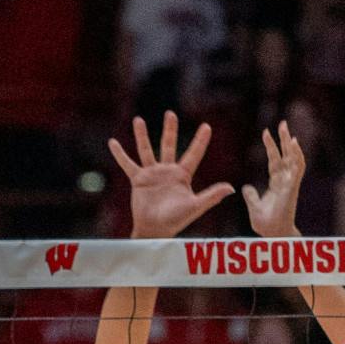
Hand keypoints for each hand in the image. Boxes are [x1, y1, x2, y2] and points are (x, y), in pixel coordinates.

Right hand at [107, 111, 233, 239]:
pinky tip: (113, 142)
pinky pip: (128, 164)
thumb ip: (212, 196)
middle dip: (169, 130)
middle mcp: (167, 171)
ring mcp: (152, 174)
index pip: (194, 154)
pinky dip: (120, 154)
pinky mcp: (138, 180)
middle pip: (169, 145)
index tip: (207, 126)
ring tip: (138, 120)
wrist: (155, 230)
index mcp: (182, 176)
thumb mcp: (195, 206)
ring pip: (147, 150)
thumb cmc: (176, 220)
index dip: (200, 141)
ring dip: (142, 135)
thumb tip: (232, 188)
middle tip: (170, 114)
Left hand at [242, 121, 305, 238]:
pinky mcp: (292, 187)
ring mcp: (289, 184)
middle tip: (282, 123)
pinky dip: (297, 155)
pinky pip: (297, 169)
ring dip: (290, 144)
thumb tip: (245, 187)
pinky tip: (294, 143)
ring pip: (292, 159)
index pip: (274, 162)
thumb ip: (251, 196)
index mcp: (276, 185)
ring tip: (287, 129)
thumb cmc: (266, 224)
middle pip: (285, 156)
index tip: (266, 132)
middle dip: (283, 140)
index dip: (271, 148)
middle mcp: (284, 182)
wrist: (273, 235)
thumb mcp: (253, 206)